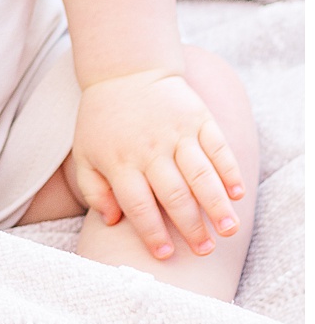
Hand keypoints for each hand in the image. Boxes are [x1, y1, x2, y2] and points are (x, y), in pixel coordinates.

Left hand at [71, 68, 246, 260]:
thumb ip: (93, 190)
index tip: (166, 254)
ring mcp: (176, 132)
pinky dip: (229, 171)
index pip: (138, 205)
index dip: (153, 233)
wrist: (125, 69)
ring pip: (201, 174)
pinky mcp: (197, 117)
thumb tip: (112, 222)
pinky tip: (236, 194)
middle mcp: (150, 148)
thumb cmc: (104, 120)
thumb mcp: (86, 152)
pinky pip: (218, 147)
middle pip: (174, 195)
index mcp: (121, 160)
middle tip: (204, 250)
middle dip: (192, 227)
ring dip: (217, 205)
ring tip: (228, 230)